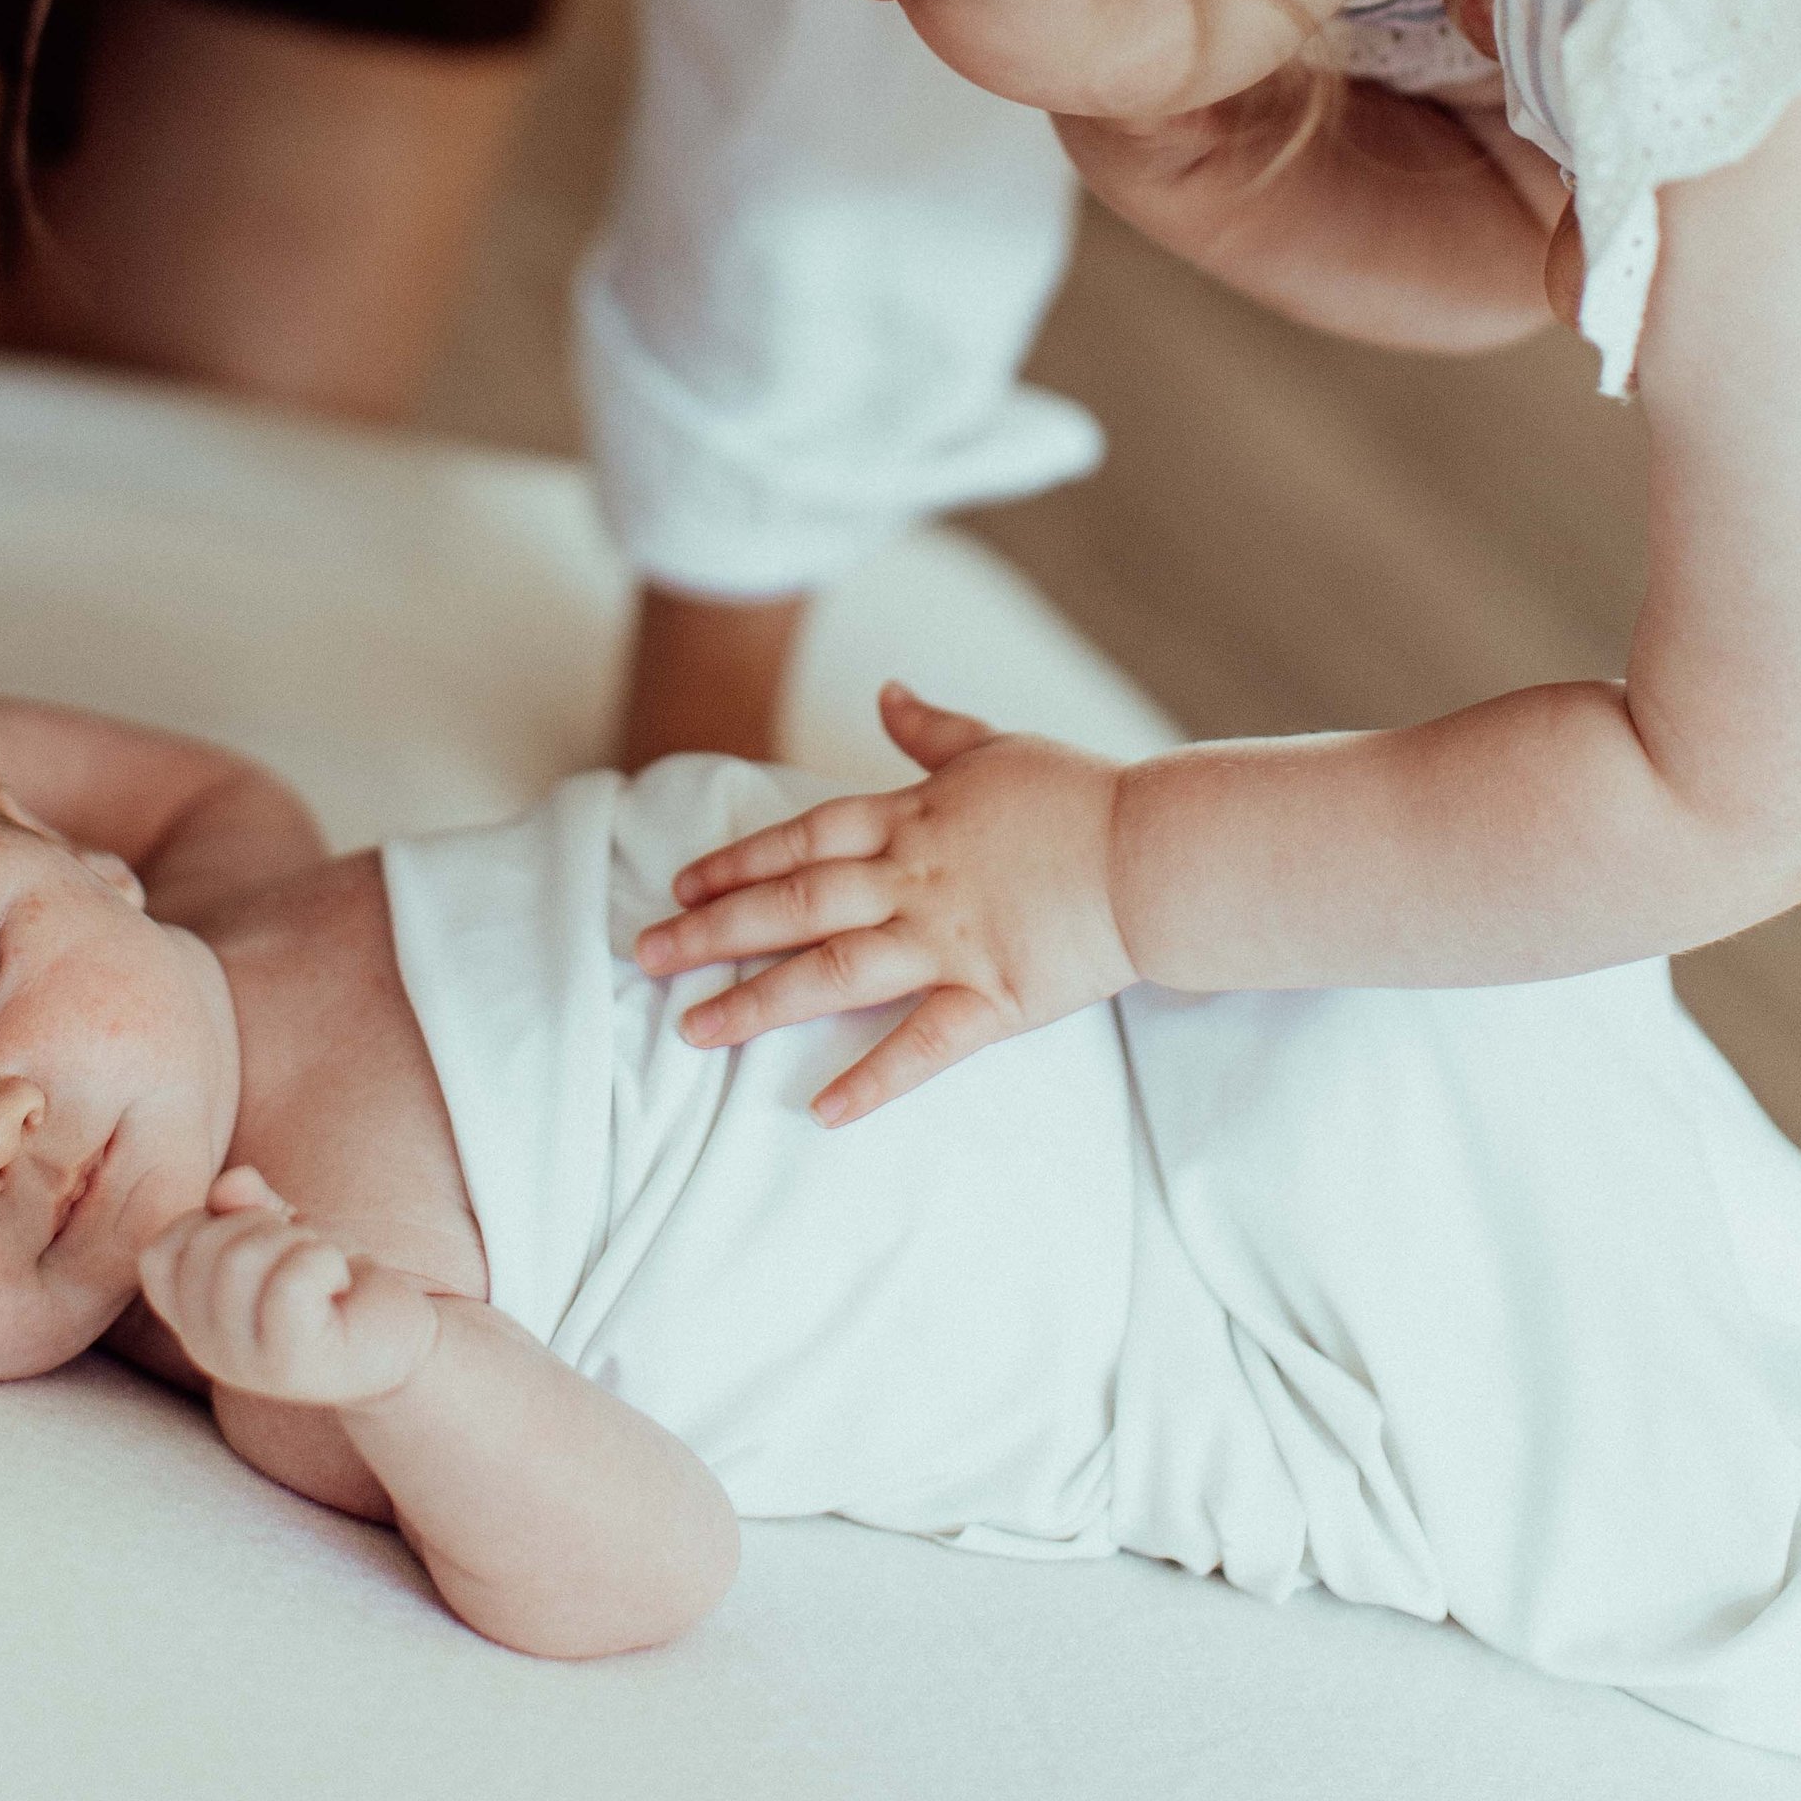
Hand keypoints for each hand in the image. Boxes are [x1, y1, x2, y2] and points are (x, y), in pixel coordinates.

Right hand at [140, 1168, 441, 1410]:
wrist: (397, 1335)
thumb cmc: (331, 1278)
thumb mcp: (280, 1230)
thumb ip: (247, 1205)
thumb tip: (231, 1184)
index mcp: (191, 1319)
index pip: (161, 1252)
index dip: (212, 1221)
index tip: (263, 1236)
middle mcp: (205, 1349)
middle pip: (204, 1245)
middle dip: (265, 1224)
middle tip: (304, 1254)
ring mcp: (244, 1365)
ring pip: (241, 1259)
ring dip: (299, 1242)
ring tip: (324, 1270)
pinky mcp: (291, 1367)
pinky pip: (291, 1282)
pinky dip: (325, 1261)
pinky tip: (341, 1287)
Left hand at [632, 687, 1135, 1124]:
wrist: (1156, 852)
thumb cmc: (1078, 795)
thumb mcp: (994, 747)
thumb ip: (930, 730)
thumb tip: (886, 690)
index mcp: (910, 818)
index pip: (801, 838)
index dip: (736, 861)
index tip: (679, 884)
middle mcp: (913, 880)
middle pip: (794, 904)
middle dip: (714, 932)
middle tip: (644, 957)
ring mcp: (949, 942)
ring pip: (833, 972)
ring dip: (758, 1001)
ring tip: (695, 1030)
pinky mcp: (993, 999)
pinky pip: (921, 1045)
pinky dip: (871, 1079)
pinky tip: (820, 1109)